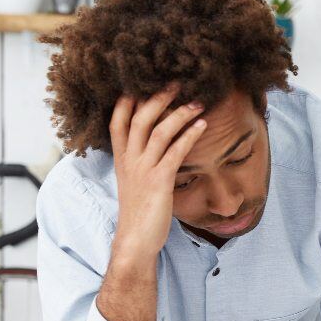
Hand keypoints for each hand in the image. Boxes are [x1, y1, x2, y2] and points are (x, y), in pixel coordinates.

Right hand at [108, 84, 206, 260]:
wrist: (135, 240)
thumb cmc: (141, 211)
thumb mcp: (136, 180)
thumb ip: (141, 160)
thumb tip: (157, 144)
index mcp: (121, 158)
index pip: (117, 119)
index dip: (129, 98)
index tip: (144, 80)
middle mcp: (129, 160)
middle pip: (139, 117)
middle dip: (158, 97)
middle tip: (178, 82)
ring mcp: (142, 169)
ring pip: (157, 131)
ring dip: (179, 113)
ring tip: (198, 101)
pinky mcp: (159, 181)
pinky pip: (175, 152)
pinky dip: (189, 136)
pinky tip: (202, 126)